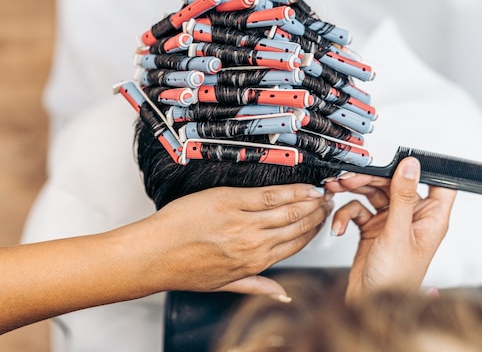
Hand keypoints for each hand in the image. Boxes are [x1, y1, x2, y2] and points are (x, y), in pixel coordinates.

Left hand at [121, 183, 333, 298]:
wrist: (154, 254)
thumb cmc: (182, 268)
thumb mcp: (223, 285)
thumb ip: (257, 287)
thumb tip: (282, 294)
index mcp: (254, 264)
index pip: (293, 245)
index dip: (312, 232)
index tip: (321, 221)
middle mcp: (253, 245)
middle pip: (295, 227)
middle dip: (316, 214)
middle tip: (328, 202)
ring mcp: (243, 224)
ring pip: (288, 211)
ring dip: (308, 201)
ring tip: (320, 193)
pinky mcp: (231, 203)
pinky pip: (269, 196)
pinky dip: (290, 191)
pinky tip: (302, 187)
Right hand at [323, 157, 455, 301]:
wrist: (368, 304)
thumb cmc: (394, 280)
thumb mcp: (397, 233)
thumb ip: (403, 197)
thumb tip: (410, 166)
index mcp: (429, 219)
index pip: (438, 184)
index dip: (424, 168)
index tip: (402, 157)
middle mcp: (410, 219)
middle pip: (394, 184)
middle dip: (370, 179)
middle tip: (351, 177)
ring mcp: (390, 224)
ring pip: (372, 194)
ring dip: (354, 191)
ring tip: (339, 189)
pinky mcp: (372, 230)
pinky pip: (357, 211)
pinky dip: (345, 215)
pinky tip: (341, 226)